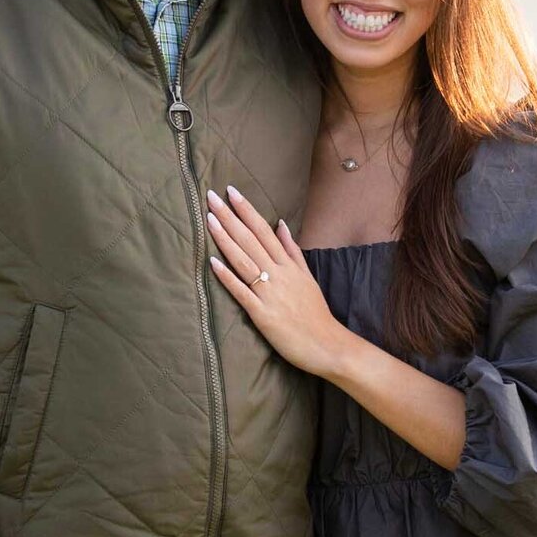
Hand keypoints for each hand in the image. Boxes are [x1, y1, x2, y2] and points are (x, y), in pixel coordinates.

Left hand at [206, 185, 346, 377]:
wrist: (327, 345)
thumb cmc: (315, 312)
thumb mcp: (307, 276)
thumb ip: (292, 250)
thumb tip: (280, 224)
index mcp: (288, 264)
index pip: (264, 230)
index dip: (246, 210)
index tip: (231, 192)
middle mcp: (278, 274)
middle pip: (250, 240)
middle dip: (229, 217)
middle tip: (211, 196)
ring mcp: (269, 293)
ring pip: (244, 260)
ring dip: (225, 239)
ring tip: (209, 219)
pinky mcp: (262, 314)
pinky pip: (241, 291)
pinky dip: (227, 276)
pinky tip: (212, 261)